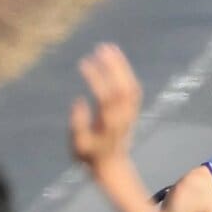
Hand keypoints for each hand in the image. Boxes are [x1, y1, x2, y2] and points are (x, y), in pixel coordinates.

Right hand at [69, 45, 141, 172]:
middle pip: (123, 89)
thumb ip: (78, 124)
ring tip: (108, 47)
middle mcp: (123, 117)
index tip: (84, 62)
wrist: (112, 165)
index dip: (96, 79)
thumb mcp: (78, 144)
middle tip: (101, 47)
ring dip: (122, 66)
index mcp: (109, 124)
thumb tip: (78, 101)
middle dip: (114, 67)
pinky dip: (126, 73)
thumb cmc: (90, 154)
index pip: (105, 97)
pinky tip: (116, 59)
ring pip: (130, 87)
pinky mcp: (132, 111)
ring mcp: (130, 114)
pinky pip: (133, 89)